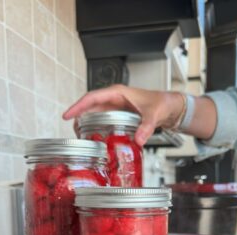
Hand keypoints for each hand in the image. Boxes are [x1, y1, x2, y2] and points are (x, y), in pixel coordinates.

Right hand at [63, 85, 183, 145]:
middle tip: (74, 132)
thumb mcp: (154, 115)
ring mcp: (116, 107)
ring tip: (81, 137)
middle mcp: (114, 98)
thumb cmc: (161, 104)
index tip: (67, 115)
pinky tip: (95, 138)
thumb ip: (146, 127)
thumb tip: (138, 140)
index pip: (92, 98)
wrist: (169, 107)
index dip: (78, 106)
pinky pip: (104, 120)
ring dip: (87, 123)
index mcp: (118, 92)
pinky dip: (97, 128)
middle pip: (90, 106)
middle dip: (79, 117)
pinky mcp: (120, 115)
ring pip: (95, 114)